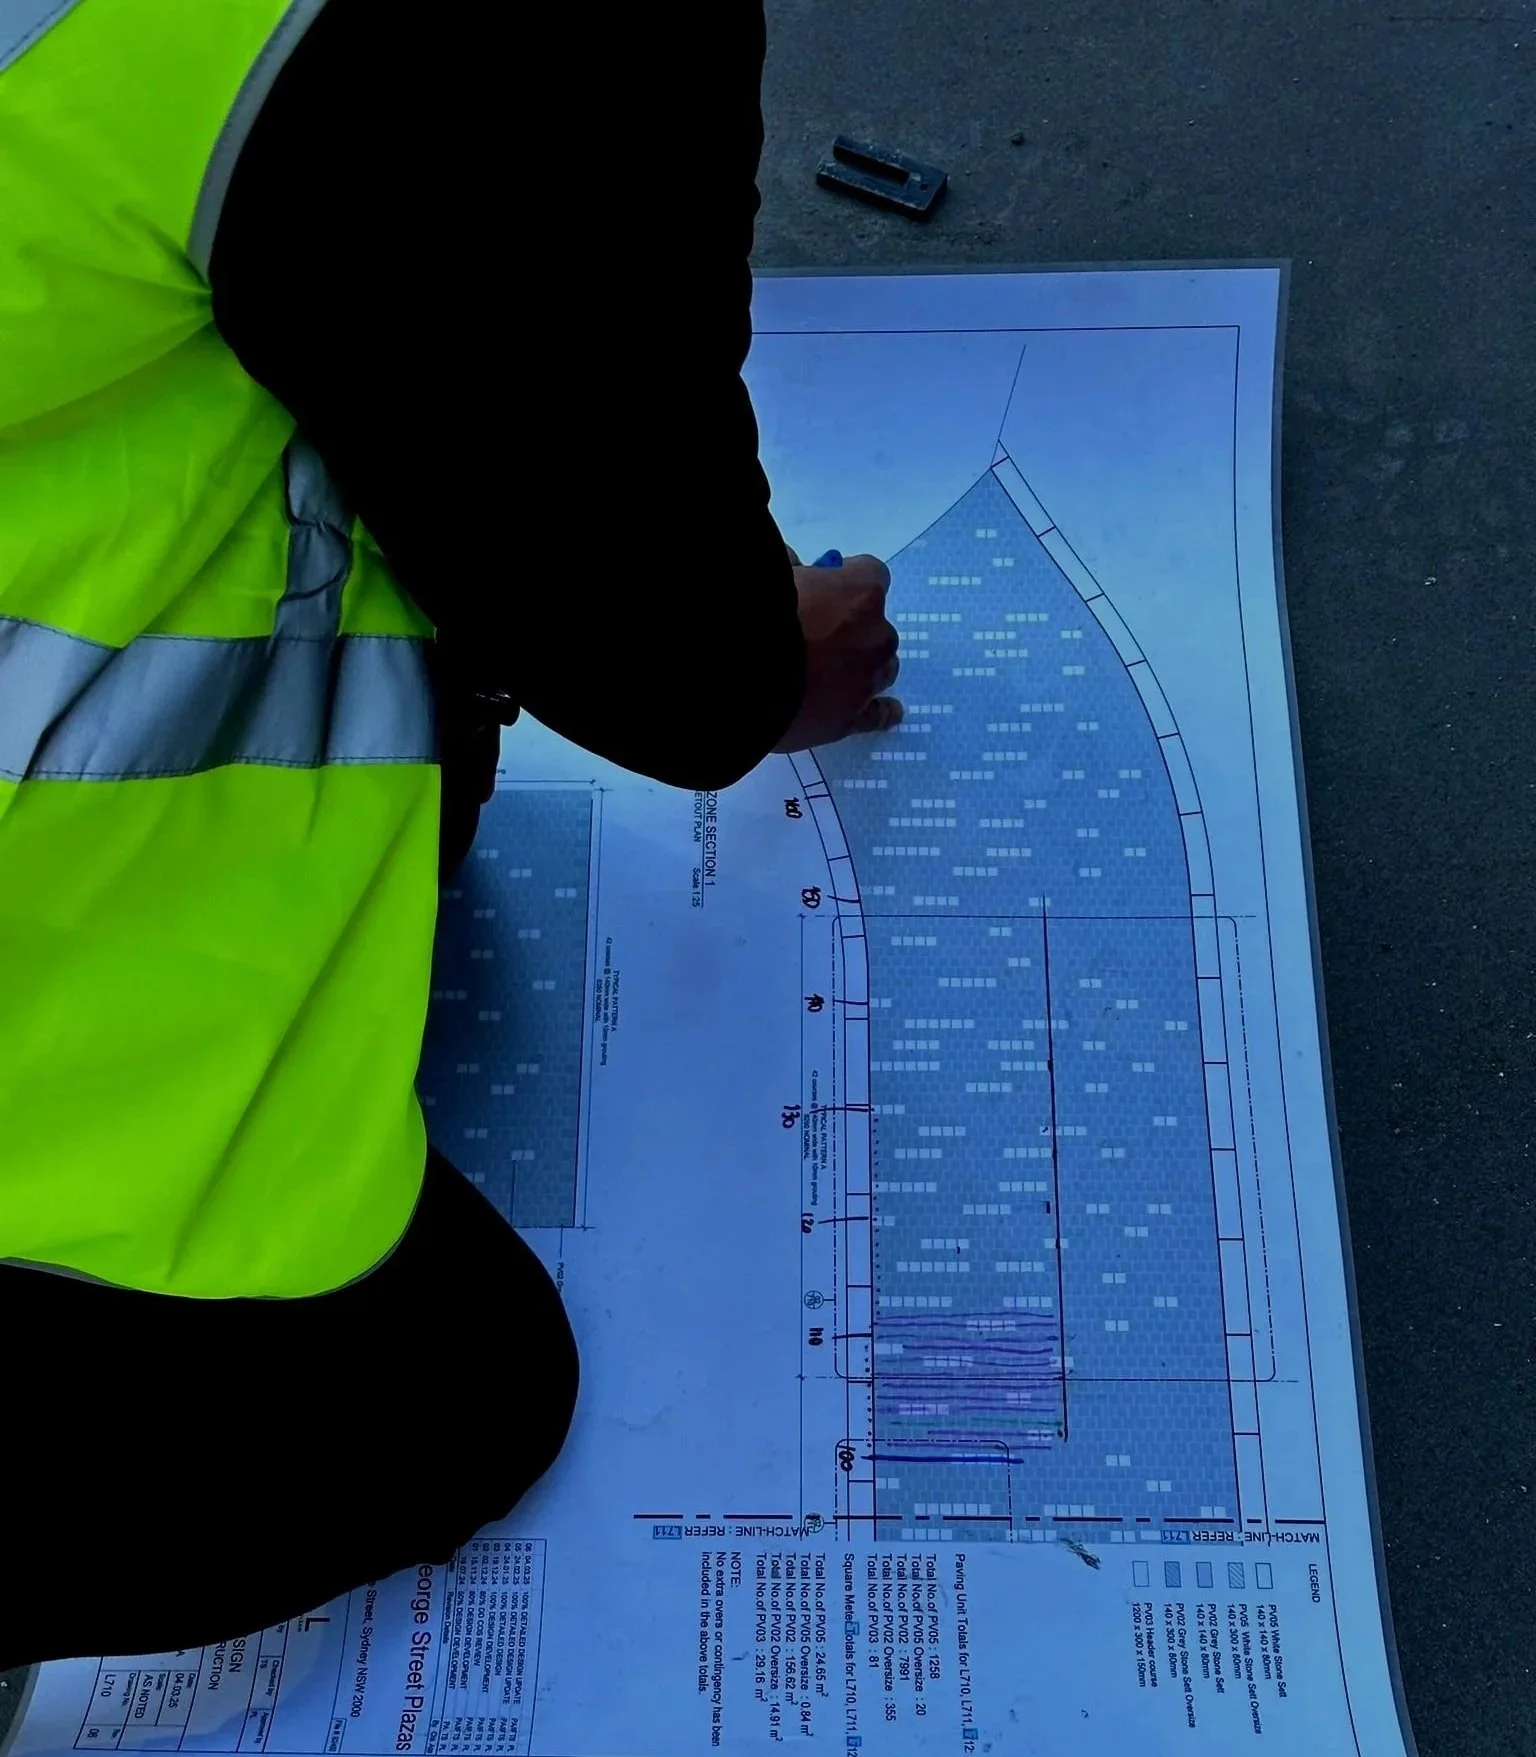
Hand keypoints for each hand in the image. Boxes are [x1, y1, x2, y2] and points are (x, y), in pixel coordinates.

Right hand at [773, 545, 902, 752]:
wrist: (742, 674)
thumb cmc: (757, 616)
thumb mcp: (774, 575)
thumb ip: (792, 569)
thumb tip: (794, 565)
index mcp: (860, 592)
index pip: (872, 575)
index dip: (849, 582)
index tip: (829, 587)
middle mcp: (876, 635)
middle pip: (877, 628)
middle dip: (854, 629)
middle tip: (818, 636)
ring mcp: (867, 679)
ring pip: (882, 669)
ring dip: (864, 665)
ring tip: (833, 672)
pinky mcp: (851, 717)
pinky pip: (877, 715)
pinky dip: (882, 712)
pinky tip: (889, 711)